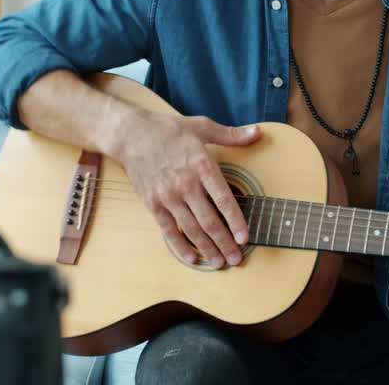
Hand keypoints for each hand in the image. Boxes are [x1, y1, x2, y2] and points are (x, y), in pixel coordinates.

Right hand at [110, 112, 259, 268]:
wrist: (131, 134)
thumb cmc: (168, 130)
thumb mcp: (202, 126)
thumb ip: (231, 135)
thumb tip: (257, 132)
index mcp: (201, 165)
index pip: (224, 200)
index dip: (236, 222)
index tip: (245, 238)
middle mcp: (186, 184)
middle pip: (209, 221)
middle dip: (225, 243)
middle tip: (236, 259)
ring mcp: (168, 196)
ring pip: (191, 229)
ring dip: (207, 249)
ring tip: (219, 262)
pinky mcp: (152, 203)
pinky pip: (168, 229)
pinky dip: (180, 245)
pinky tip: (192, 258)